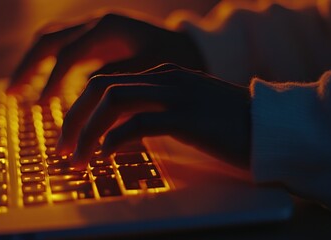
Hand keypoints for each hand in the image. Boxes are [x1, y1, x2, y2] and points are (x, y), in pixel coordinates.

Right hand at [7, 13, 205, 100]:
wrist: (187, 46)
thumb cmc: (174, 57)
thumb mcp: (151, 67)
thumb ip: (118, 77)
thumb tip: (86, 92)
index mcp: (107, 27)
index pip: (68, 55)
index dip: (51, 81)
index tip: (39, 107)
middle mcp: (95, 23)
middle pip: (49, 40)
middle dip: (28, 67)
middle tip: (11, 93)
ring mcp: (93, 29)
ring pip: (51, 42)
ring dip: (32, 65)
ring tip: (17, 91)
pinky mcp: (95, 41)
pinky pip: (63, 50)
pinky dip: (48, 67)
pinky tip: (44, 87)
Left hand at [58, 63, 250, 169]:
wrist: (268, 125)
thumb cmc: (227, 122)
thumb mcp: (186, 107)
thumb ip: (156, 109)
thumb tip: (123, 128)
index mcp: (162, 74)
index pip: (106, 82)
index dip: (81, 108)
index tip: (71, 135)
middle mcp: (164, 79)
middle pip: (100, 88)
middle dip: (73, 118)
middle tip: (61, 147)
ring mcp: (175, 95)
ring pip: (113, 104)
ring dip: (88, 132)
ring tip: (77, 159)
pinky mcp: (186, 117)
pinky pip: (139, 124)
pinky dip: (116, 139)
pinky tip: (107, 155)